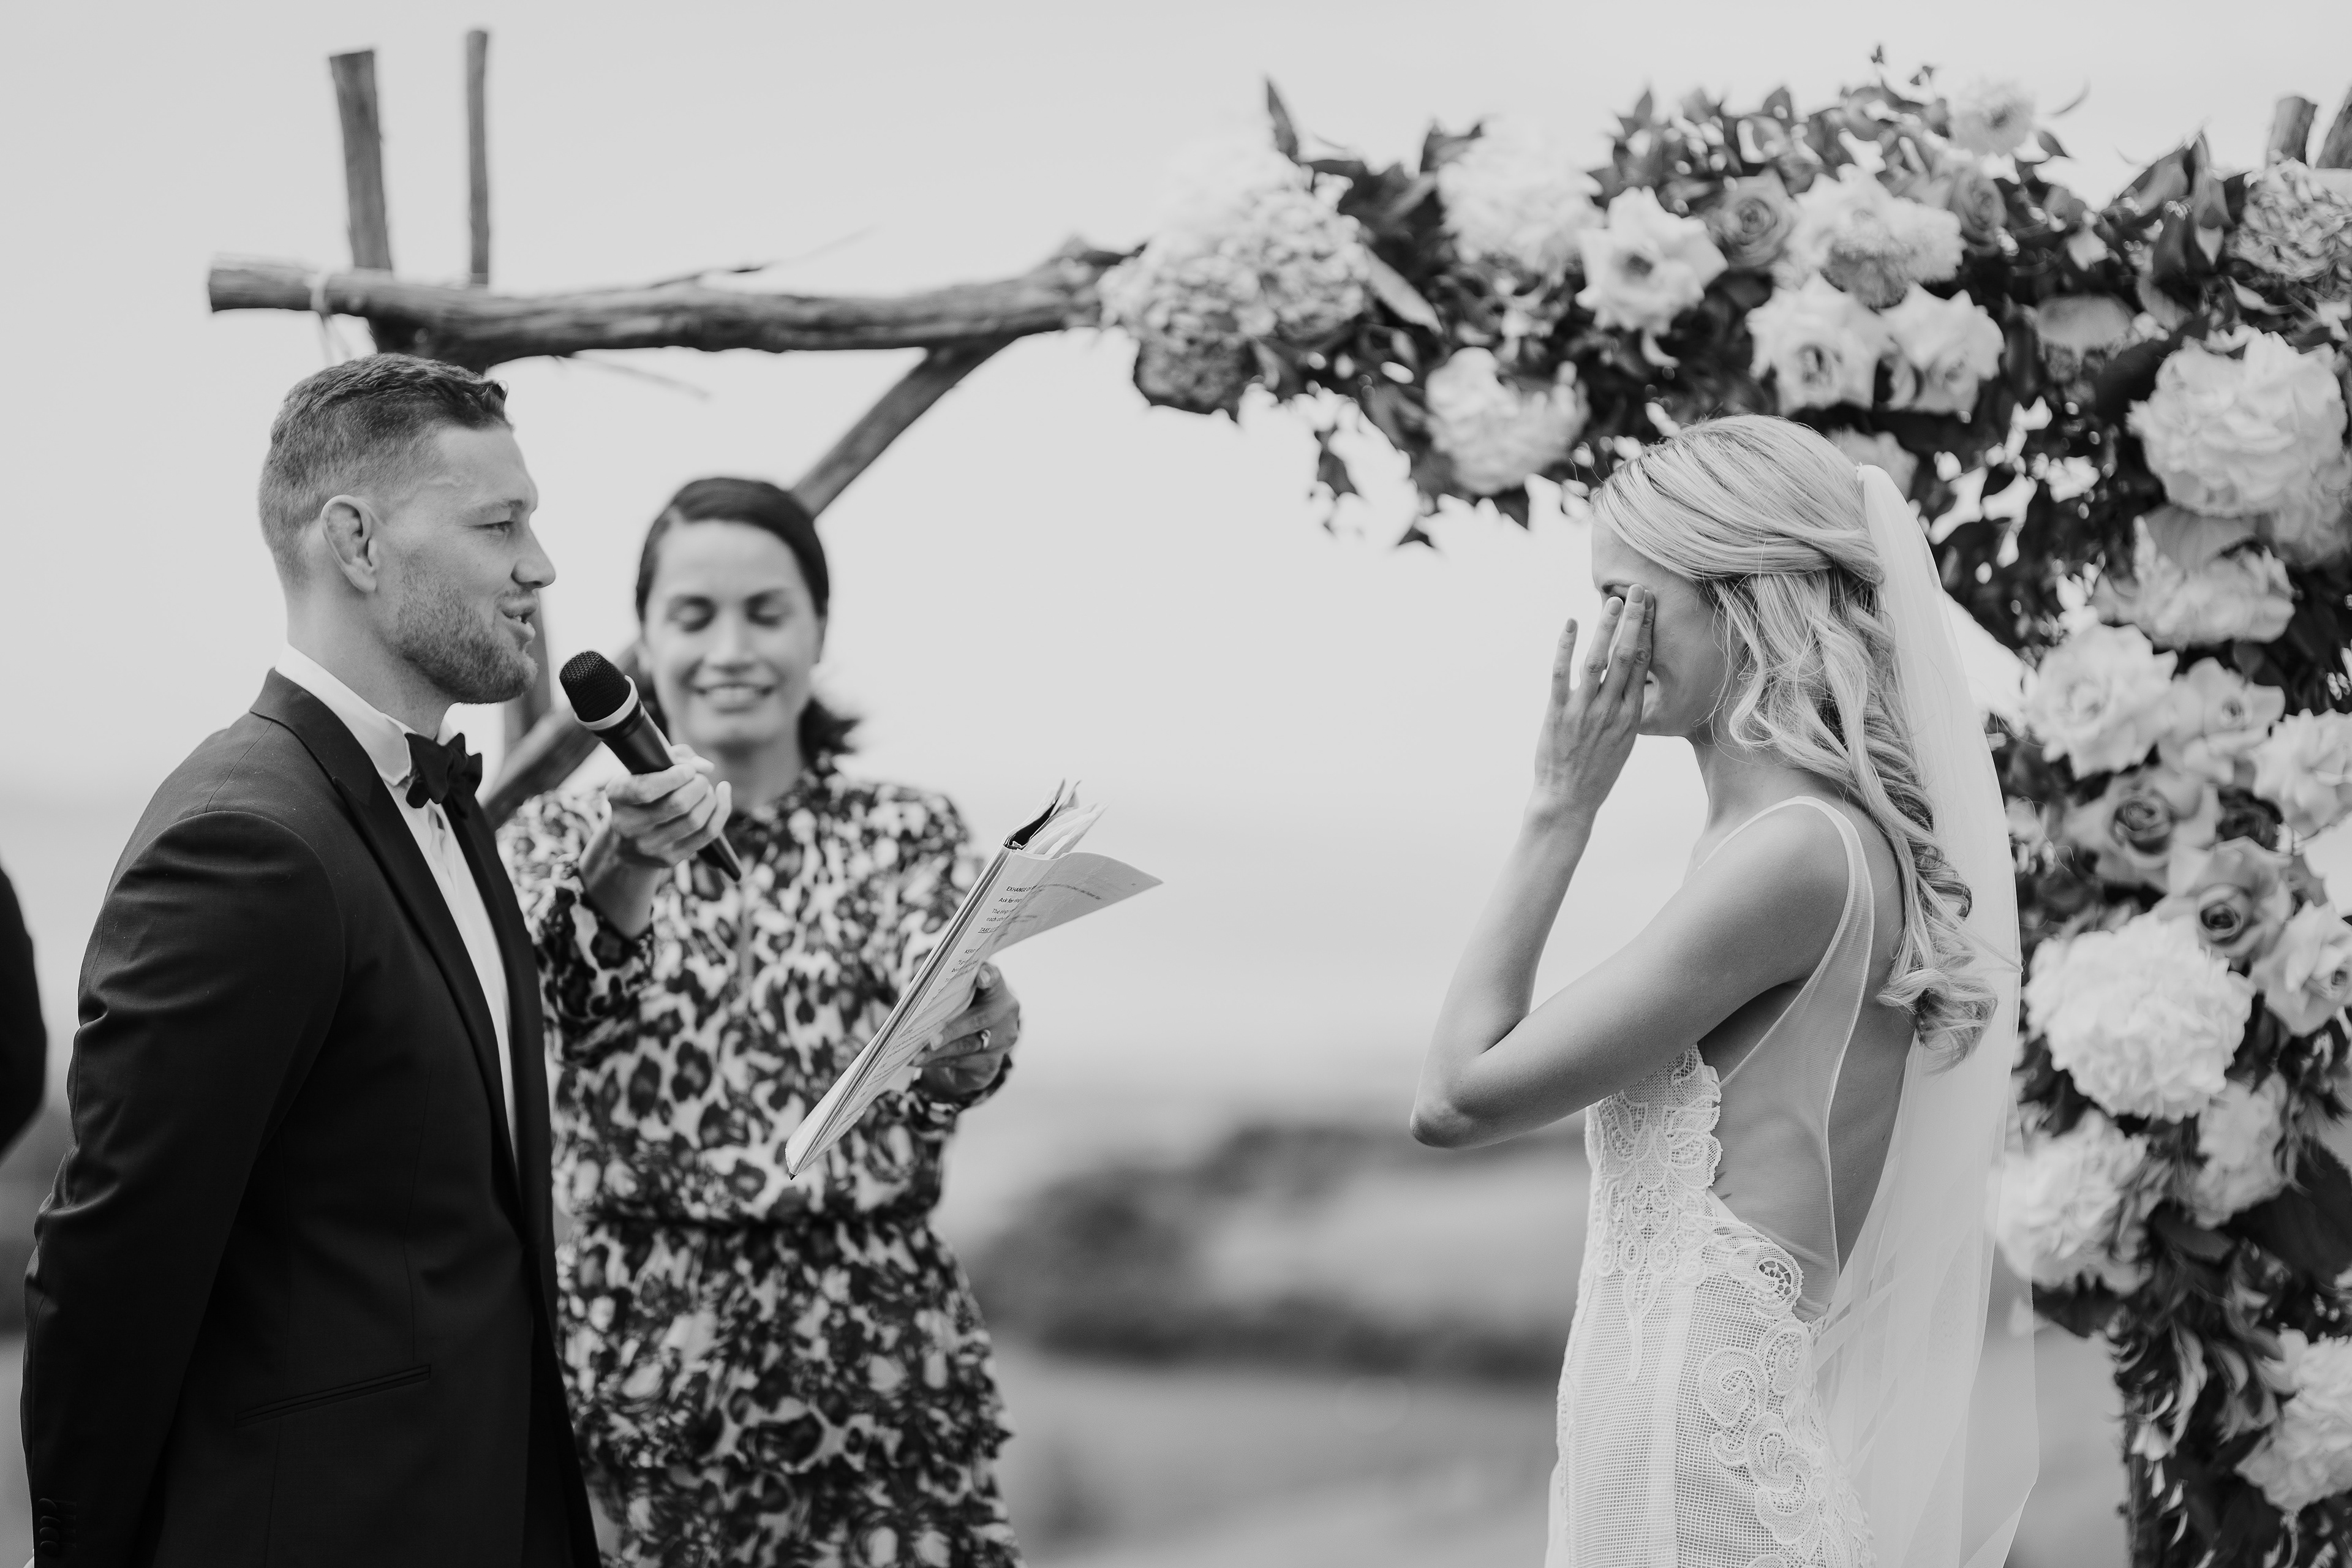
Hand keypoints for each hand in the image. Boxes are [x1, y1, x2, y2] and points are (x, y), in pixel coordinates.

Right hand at [601, 744, 731, 870]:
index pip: (646, 789)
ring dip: (710, 798)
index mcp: (617, 797)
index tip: (688, 770)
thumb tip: (706, 767)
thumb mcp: (644, 770)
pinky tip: (722, 795)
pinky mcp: (669, 859)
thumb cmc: (641, 793)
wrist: (626, 840)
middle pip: (678, 804)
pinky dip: (721, 811)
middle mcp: (629, 825)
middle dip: (698, 785)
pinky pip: (707, 835)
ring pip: (695, 820)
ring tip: (706, 789)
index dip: (674, 776)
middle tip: (699, 779)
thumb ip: (674, 757)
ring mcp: (649, 846)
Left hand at [918, 963, 1019, 1098]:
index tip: (981, 977)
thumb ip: (950, 987)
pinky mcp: (991, 1062)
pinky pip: (962, 1062)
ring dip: (939, 1051)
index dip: (989, 976)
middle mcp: (1005, 1013)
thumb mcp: (962, 995)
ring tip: (917, 1055)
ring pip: (967, 1045)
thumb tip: (920, 987)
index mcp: (997, 990)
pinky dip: (938, 1061)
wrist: (980, 1045)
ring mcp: (1002, 1040)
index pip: (995, 978)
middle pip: (978, 1020)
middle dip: (951, 1030)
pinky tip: (920, 1061)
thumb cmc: (965, 1010)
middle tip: (931, 1040)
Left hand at [1530, 584, 1652, 825]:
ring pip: (1597, 662)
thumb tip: (1631, 678)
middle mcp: (1611, 711)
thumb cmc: (1597, 770)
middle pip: (1625, 657)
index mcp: (1631, 716)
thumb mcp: (1624, 741)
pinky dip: (1566, 647)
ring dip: (1605, 629)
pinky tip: (1570, 624)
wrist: (1569, 800)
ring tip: (1611, 602)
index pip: (1642, 665)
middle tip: (1637, 592)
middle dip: (1632, 621)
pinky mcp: (1558, 714)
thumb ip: (1627, 709)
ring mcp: (1584, 711)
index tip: (1649, 608)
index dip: (1646, 633)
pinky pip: (1561, 675)